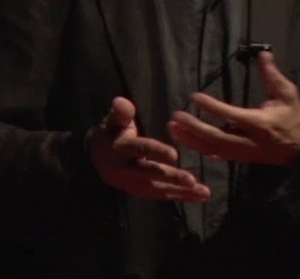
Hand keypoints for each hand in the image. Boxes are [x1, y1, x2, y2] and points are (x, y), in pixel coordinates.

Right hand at [86, 96, 210, 201]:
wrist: (96, 156)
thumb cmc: (111, 132)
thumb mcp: (113, 120)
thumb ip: (120, 113)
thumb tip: (121, 102)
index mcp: (119, 149)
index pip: (140, 150)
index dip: (156, 152)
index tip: (175, 156)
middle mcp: (124, 170)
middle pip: (150, 175)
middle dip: (171, 178)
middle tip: (192, 181)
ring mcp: (130, 184)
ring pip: (157, 189)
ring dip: (180, 192)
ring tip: (203, 192)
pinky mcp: (139, 192)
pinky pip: (160, 195)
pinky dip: (179, 196)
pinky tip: (198, 196)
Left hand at [168, 52, 299, 166]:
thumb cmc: (293, 119)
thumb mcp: (288, 94)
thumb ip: (272, 76)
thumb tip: (263, 54)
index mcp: (261, 124)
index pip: (232, 116)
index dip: (212, 108)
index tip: (195, 97)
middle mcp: (249, 141)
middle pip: (217, 137)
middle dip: (194, 128)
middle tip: (176, 116)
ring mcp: (242, 153)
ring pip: (213, 149)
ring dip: (191, 139)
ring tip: (173, 128)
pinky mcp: (238, 158)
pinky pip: (215, 155)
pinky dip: (199, 148)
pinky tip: (184, 140)